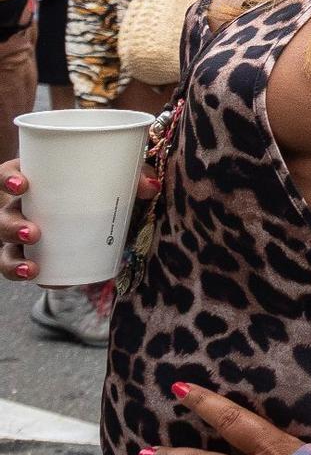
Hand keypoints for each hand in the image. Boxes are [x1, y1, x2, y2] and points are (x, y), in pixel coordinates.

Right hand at [1, 157, 162, 280]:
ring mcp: (20, 232)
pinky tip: (40, 279)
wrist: (102, 213)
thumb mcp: (115, 177)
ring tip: (32, 267)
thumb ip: (133, 176)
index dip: (6, 179)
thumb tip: (151, 186)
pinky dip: (24, 274)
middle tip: (34, 232)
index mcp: (34, 179)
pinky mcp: (29, 254)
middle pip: (2, 214)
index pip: (7, 175)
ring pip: (4, 246)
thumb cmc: (100, 185)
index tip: (22, 184)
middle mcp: (20, 205)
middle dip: (11, 225)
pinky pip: (17, 268)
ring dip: (13, 259)